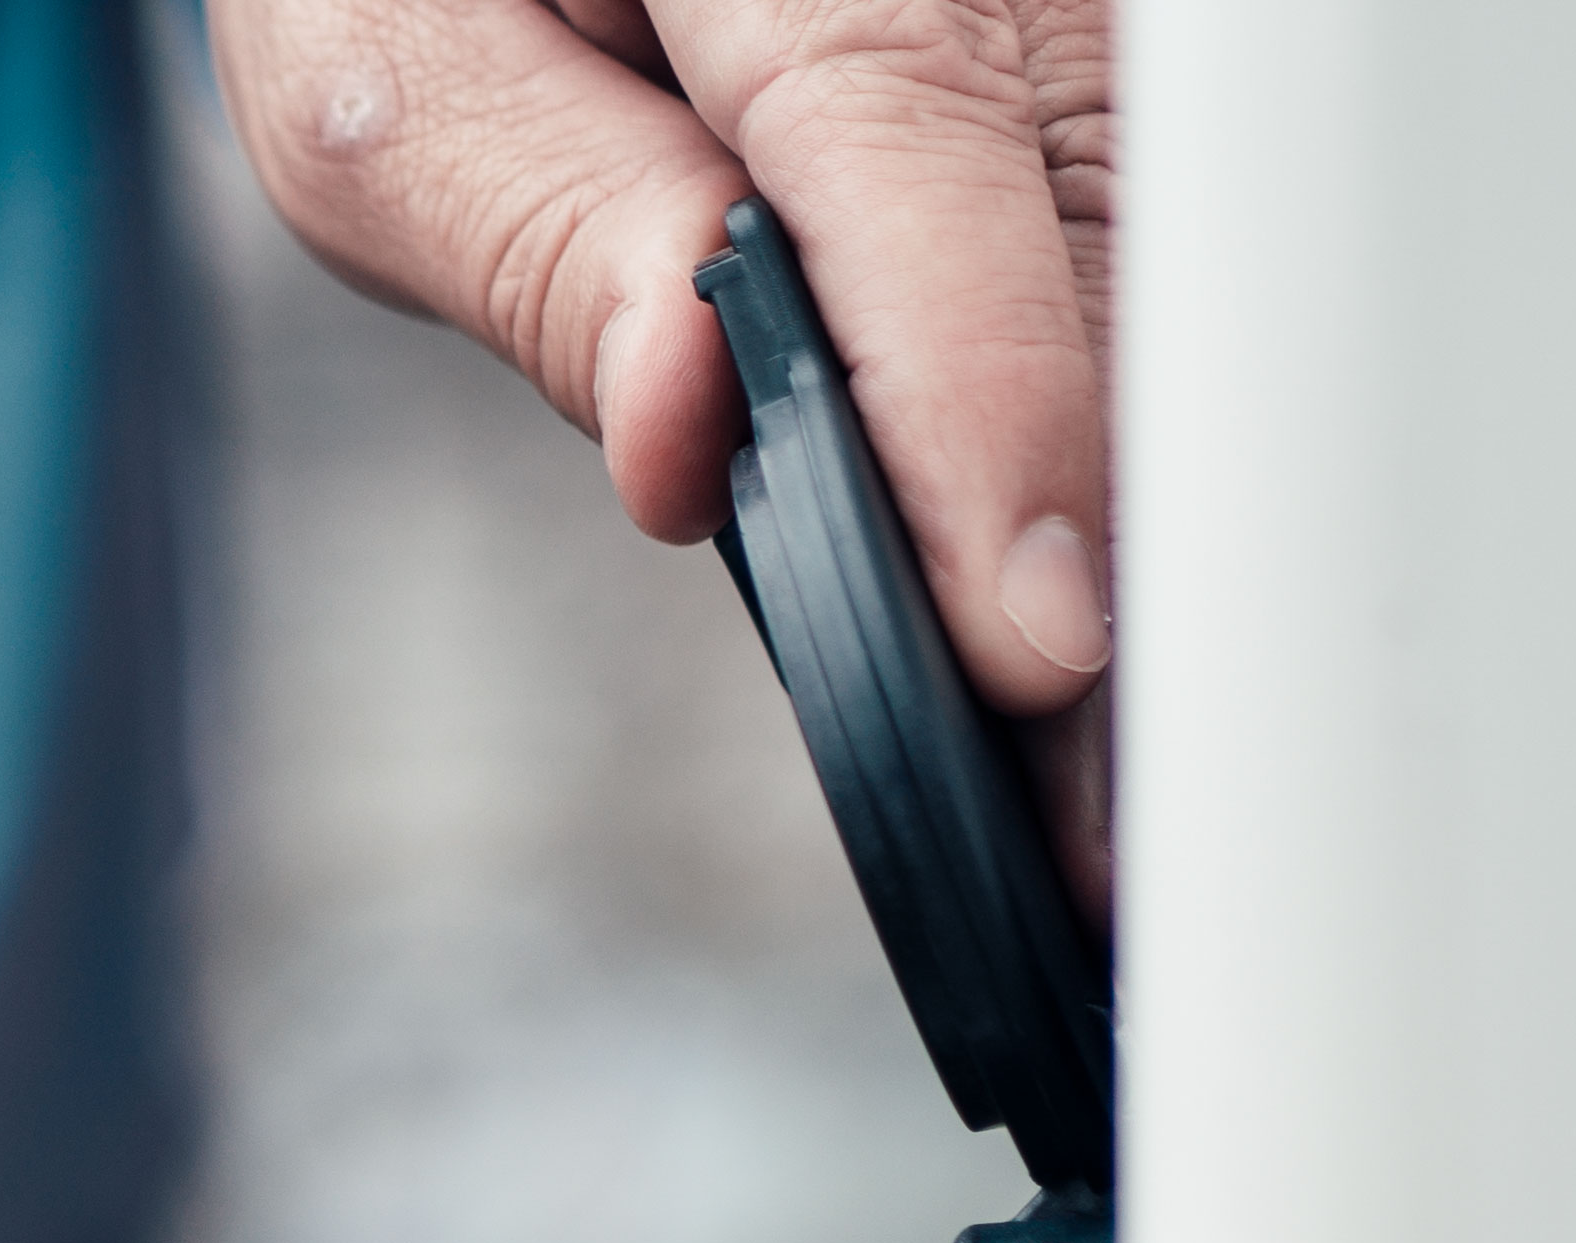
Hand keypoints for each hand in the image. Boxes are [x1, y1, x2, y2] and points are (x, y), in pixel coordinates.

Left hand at [213, 0, 1114, 873]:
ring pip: (1181, 277)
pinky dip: (1139, 443)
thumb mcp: (393, 67)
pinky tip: (1115, 621)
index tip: (1036, 647)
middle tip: (1104, 829)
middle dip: (1111, 549)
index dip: (989, 419)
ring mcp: (1081, 10)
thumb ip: (541, 234)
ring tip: (1127, 783)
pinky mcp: (1120, 68)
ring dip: (1155, 524)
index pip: (920, 163)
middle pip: (1114, 250)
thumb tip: (691, 429)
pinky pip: (1173, 257)